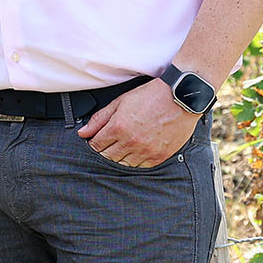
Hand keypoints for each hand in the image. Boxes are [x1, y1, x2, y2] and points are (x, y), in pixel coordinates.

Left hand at [76, 79, 202, 166]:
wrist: (179, 98)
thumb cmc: (150, 96)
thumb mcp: (120, 102)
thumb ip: (99, 119)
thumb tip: (83, 133)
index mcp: (118, 128)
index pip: (97, 145)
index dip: (94, 142)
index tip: (96, 140)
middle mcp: (131, 142)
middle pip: (108, 156)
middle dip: (105, 150)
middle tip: (109, 143)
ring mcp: (146, 151)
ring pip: (124, 163)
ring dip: (120, 156)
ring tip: (123, 145)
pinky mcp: (159, 156)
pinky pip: (141, 166)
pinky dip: (135, 160)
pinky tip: (136, 150)